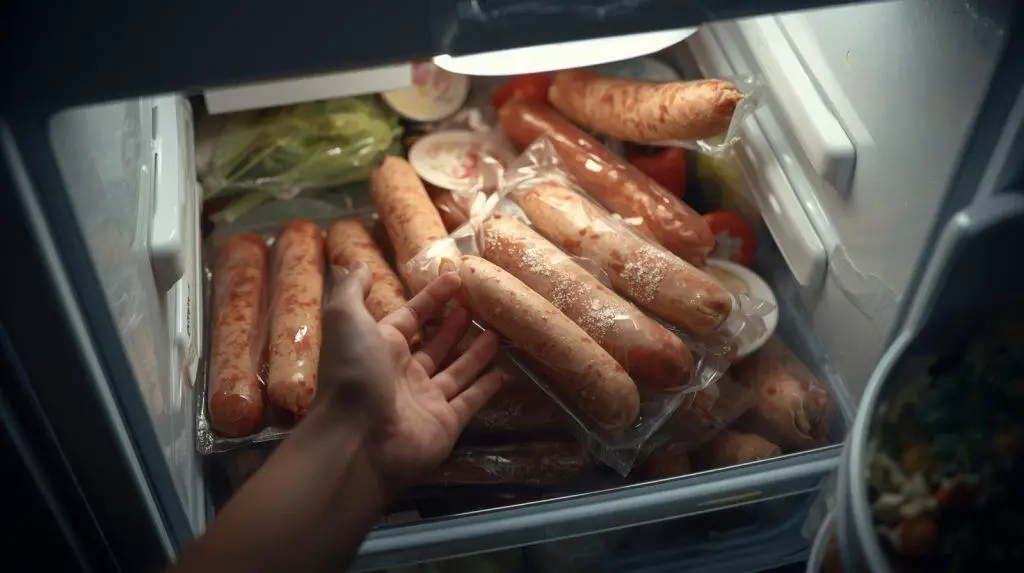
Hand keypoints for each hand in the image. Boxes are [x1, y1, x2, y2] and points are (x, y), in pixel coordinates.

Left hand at [315, 263, 504, 494]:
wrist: (357, 441)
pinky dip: (487, 388)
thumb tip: (358, 264)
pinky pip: (471, 401)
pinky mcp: (446, 424)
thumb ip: (351, 291)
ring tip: (498, 332)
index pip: (411, 317)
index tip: (457, 278)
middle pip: (435, 344)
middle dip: (454, 326)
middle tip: (480, 307)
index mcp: (381, 347)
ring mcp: (426, 400)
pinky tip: (505, 372)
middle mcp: (403, 373)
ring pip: (457, 371)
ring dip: (476, 352)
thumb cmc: (353, 373)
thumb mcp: (345, 319)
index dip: (432, 298)